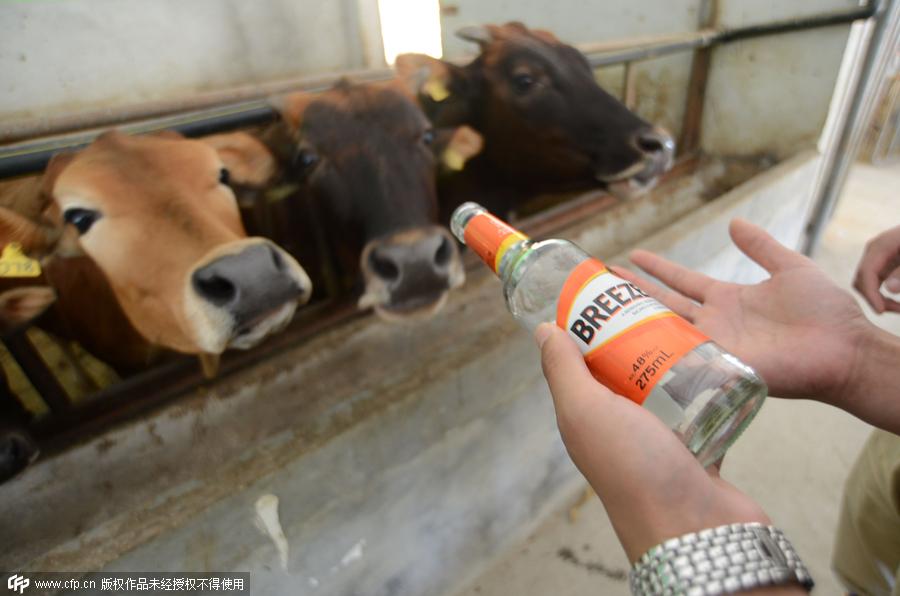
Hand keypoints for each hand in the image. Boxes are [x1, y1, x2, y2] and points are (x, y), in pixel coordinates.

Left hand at [535, 323, 769, 562]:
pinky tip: (719, 361)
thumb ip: (563, 371)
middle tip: (656, 304)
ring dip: (675, 360)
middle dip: (637, 338)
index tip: (607, 294)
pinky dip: (706, 388)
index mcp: (587, 419)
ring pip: (664, 387)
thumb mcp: (585, 411)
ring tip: (690, 325)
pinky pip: (700, 409)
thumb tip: (543, 330)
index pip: (581, 365)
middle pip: (625, 371)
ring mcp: (659, 441)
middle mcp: (620, 429)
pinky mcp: (698, 448)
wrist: (699, 531)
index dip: (588, 330)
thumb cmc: (634, 469)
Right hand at [613, 219, 899, 432]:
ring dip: (635, 322)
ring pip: (664, 330)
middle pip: (663, 305)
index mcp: (727, 299)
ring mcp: (713, 345)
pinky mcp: (719, 365)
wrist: (843, 348)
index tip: (631, 256)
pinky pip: (681, 359)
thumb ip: (761, 247)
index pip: (681, 281)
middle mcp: (713, 322)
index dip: (657, 268)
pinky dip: (655, 355)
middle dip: (632, 294)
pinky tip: (626, 352)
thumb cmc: (823, 311)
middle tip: (602, 284)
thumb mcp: (789, 268)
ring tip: (603, 312)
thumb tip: (734, 222)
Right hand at [853, 224, 899, 312]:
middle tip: (898, 310)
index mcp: (881, 245)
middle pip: (861, 279)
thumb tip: (890, 290)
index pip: (866, 272)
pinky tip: (897, 301)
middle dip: (874, 298)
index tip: (881, 311)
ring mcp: (876, 256)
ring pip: (865, 283)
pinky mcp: (883, 262)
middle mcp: (873, 251)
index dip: (871, 294)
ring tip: (899, 308)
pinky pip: (875, 281)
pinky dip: (882, 294)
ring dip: (878, 298)